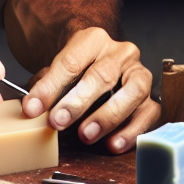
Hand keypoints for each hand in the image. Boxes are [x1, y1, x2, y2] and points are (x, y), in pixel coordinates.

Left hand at [20, 27, 158, 152]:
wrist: (100, 65)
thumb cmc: (77, 72)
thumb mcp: (56, 72)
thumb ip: (45, 87)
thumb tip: (31, 107)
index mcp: (93, 40)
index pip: (71, 62)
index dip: (50, 87)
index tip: (33, 108)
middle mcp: (121, 53)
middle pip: (102, 75)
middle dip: (77, 102)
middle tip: (58, 122)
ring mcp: (139, 74)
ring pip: (132, 92)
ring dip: (108, 116)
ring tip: (86, 135)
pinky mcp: (151, 98)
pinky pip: (148, 114)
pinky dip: (132, 131)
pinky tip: (113, 143)